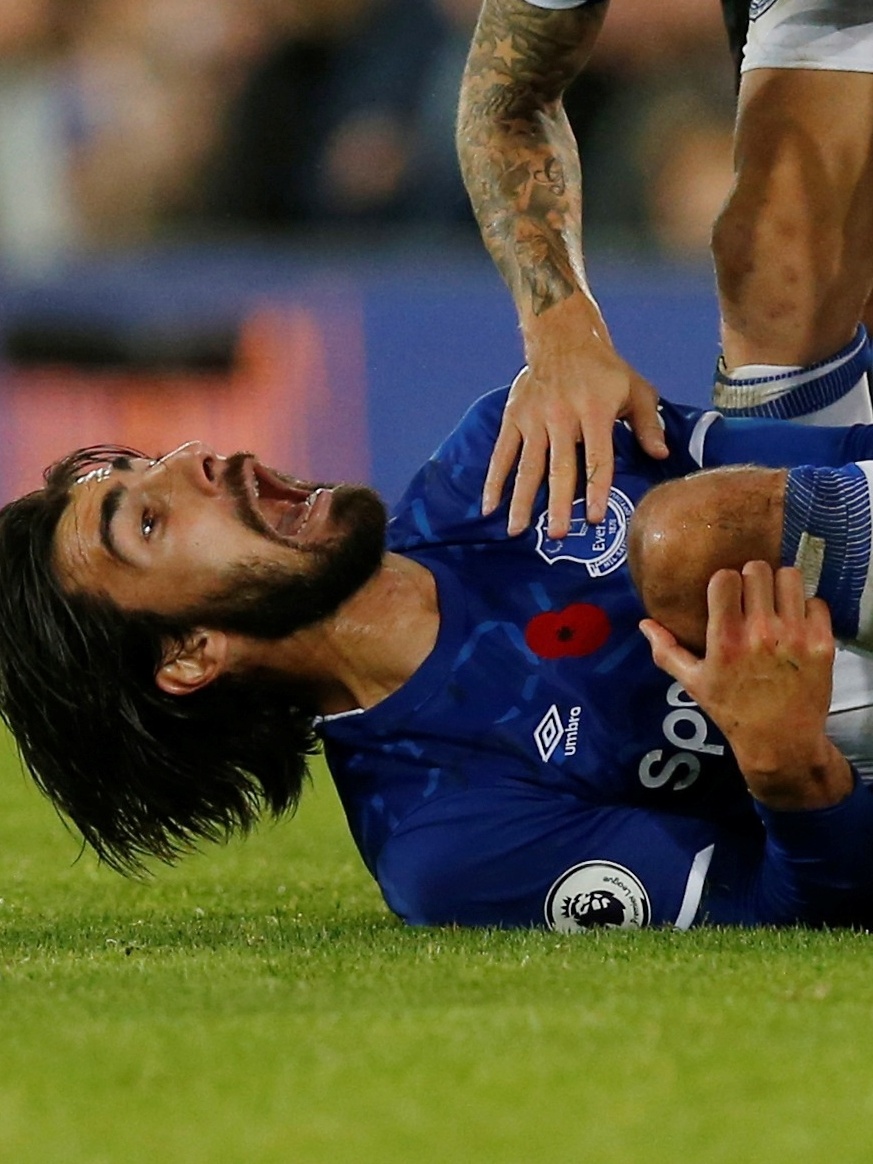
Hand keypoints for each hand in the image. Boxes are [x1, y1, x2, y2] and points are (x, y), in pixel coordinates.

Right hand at [482, 337, 666, 536]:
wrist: (562, 337)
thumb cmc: (605, 370)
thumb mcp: (635, 389)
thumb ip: (649, 423)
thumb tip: (660, 455)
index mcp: (596, 411)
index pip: (598, 457)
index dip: (597, 488)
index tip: (595, 518)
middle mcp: (563, 416)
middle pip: (560, 467)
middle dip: (559, 504)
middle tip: (558, 535)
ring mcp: (534, 418)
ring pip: (528, 466)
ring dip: (522, 500)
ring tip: (518, 530)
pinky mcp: (514, 417)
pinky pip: (502, 453)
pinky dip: (494, 480)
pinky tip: (489, 506)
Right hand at [640, 561, 851, 810]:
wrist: (781, 742)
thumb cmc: (733, 712)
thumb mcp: (693, 684)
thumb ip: (666, 651)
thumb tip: (644, 623)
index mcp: (726, 640)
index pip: (725, 578)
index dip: (724, 580)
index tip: (725, 592)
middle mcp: (760, 633)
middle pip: (758, 569)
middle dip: (751, 576)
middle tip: (751, 592)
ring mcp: (795, 636)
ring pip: (790, 577)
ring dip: (780, 584)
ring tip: (775, 600)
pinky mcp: (823, 643)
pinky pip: (816, 601)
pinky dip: (806, 607)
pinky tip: (796, 621)